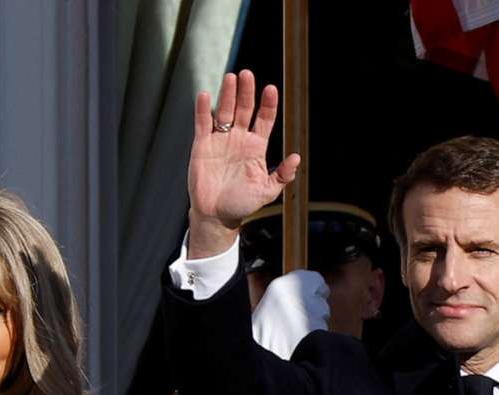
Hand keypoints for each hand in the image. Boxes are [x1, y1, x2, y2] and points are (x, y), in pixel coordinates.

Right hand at [186, 71, 301, 258]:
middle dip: (246, 93)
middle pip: (244, 109)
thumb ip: (282, 176)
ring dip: (227, 95)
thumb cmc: (243, 203)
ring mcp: (220, 139)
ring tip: (231, 78)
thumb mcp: (267, 192)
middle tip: (248, 74)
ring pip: (225, 111)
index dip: (268, 105)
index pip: (264, 120)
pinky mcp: (202, 144)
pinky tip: (205, 95)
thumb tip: (296, 158)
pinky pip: (202, 123)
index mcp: (256, 147)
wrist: (217, 215)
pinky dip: (203, 109)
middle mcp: (239, 139)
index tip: (271, 89)